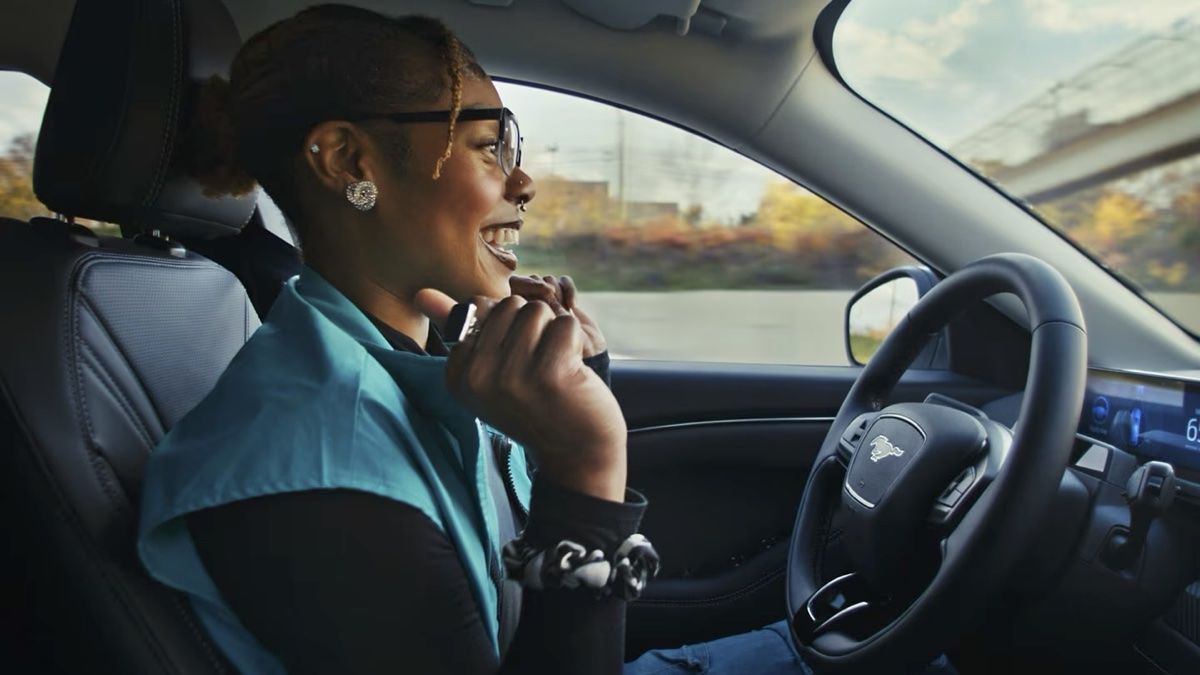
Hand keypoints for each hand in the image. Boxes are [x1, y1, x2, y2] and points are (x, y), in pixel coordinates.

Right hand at [414, 289, 626, 501]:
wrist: (576, 452)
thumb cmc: (536, 404)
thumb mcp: (490, 372)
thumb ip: (461, 330)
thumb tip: (421, 293)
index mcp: (458, 375)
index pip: (479, 308)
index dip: (508, 328)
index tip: (516, 368)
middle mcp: (478, 377)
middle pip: (510, 305)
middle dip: (532, 327)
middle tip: (539, 367)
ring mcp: (511, 376)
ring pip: (537, 311)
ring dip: (554, 334)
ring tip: (556, 368)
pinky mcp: (549, 374)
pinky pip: (564, 324)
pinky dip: (575, 341)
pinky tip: (573, 372)